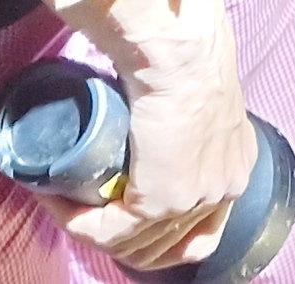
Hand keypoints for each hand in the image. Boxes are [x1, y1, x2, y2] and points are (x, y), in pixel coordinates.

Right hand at [54, 0, 254, 269]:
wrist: (180, 49)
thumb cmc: (186, 51)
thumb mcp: (195, 89)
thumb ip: (179, 105)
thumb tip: (148, 99)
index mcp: (236, 162)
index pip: (202, 226)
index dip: (158, 230)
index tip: (118, 207)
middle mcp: (226, 187)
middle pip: (171, 244)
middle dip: (124, 240)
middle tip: (84, 212)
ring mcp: (197, 199)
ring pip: (138, 245)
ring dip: (94, 231)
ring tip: (65, 202)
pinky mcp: (163, 201)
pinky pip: (112, 234)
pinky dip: (79, 224)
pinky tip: (59, 203)